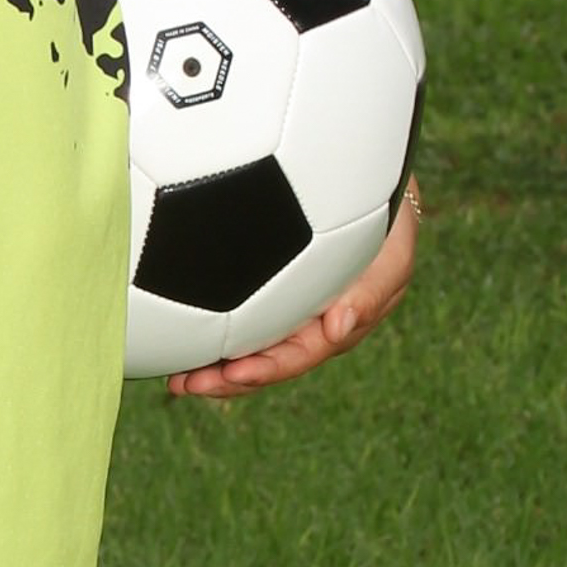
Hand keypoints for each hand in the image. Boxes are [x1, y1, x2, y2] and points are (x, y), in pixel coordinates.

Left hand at [166, 185, 418, 400]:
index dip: (265, 370)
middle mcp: (309, 322)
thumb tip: (338, 330)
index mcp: (337, 324)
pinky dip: (213, 326)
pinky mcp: (271, 284)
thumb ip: (372, 293)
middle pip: (265, 360)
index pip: (298, 356)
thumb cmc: (385, 217)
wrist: (370, 180)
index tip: (231, 374)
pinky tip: (182, 330)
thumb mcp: (392, 253)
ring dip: (212, 361)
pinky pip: (240, 313)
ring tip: (174, 374)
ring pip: (248, 343)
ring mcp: (289, 305)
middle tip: (182, 385)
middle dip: (224, 379)